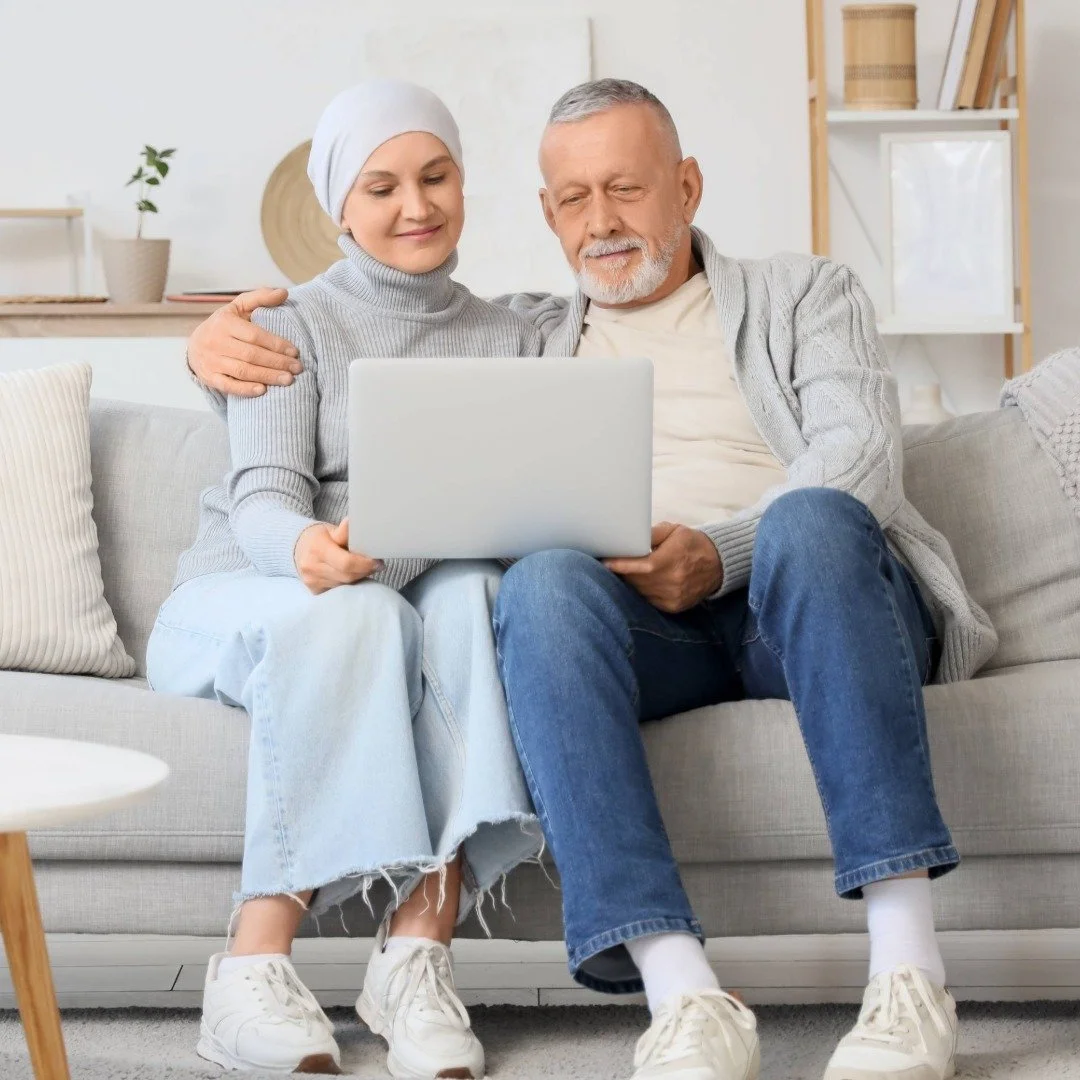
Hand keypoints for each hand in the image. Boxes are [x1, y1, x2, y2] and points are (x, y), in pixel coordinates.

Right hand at [187, 288, 300, 397]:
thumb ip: (261, 298)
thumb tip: (284, 292)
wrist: (195, 345)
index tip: (295, 352)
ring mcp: (212, 361)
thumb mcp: (239, 307)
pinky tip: (263, 390)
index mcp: (225, 323)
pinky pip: (228, 385)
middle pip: (251, 355)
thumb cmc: (224, 325)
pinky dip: (245, 389)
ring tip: (288, 380)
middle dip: (277, 362)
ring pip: (243, 371)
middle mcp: (216, 342)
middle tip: (297, 368)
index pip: (255, 335)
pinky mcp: (210, 377)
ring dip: (267, 376)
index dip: (276, 344)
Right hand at [294, 519, 382, 594]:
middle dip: (365, 571)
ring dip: (358, 577)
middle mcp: (312, 566)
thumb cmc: (319, 537)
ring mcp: (311, 581)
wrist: (298, 549)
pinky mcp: (314, 590)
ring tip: (364, 568)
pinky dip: (348, 584)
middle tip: (376, 565)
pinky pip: (338, 590)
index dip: (365, 564)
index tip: (378, 562)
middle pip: (347, 576)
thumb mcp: (330, 530)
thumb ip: (344, 532)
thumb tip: (353, 523)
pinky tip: (351, 575)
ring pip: (344, 585)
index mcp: (317, 548)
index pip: (346, 562)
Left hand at [604, 522, 723, 613]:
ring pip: (640, 592)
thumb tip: (630, 536)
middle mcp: (673, 581)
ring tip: (623, 572)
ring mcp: (673, 597)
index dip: (621, 565)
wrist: (718, 565)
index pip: (641, 566)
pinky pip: (648, 600)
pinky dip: (642, 591)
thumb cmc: (693, 544)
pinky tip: (639, 582)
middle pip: (637, 580)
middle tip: (609, 564)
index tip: (606, 562)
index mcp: (673, 560)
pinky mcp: (674, 607)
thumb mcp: (675, 530)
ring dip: (630, 582)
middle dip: (622, 573)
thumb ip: (652, 533)